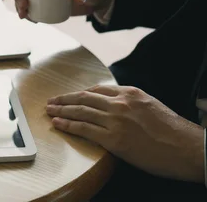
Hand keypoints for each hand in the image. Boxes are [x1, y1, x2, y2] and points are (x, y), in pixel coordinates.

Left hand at [46, 85, 204, 182]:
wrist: (188, 148)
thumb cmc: (174, 132)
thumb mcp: (152, 106)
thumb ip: (132, 103)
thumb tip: (116, 107)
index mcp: (131, 93)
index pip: (98, 89)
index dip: (80, 93)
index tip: (70, 96)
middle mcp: (121, 103)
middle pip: (84, 97)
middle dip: (65, 98)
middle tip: (51, 100)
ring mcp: (116, 120)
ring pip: (81, 111)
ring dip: (61, 110)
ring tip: (49, 110)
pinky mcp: (114, 139)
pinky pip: (84, 129)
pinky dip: (68, 124)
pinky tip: (58, 123)